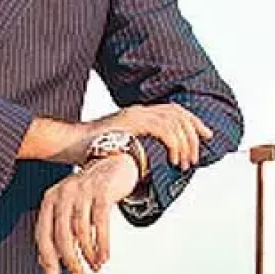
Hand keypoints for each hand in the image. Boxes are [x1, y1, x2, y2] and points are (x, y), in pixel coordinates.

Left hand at [34, 154, 138, 273]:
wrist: (113, 164)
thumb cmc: (88, 193)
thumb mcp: (68, 210)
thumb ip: (56, 234)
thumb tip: (47, 266)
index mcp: (50, 199)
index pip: (42, 233)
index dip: (47, 257)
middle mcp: (64, 193)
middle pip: (62, 235)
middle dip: (71, 261)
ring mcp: (83, 191)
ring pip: (81, 231)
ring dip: (88, 254)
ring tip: (95, 267)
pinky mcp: (102, 192)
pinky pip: (100, 223)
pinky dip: (102, 244)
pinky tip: (104, 257)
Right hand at [91, 104, 213, 170]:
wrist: (68, 143)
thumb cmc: (89, 151)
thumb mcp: (119, 148)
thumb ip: (137, 149)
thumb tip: (152, 163)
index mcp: (138, 113)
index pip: (173, 110)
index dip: (193, 122)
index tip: (207, 136)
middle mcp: (139, 110)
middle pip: (178, 114)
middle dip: (194, 134)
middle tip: (196, 157)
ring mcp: (134, 114)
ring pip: (173, 122)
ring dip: (184, 144)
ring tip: (183, 163)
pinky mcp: (130, 123)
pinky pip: (162, 129)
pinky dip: (173, 144)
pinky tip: (173, 158)